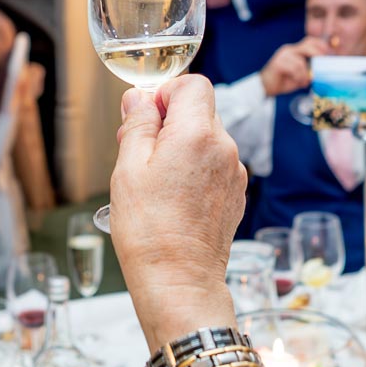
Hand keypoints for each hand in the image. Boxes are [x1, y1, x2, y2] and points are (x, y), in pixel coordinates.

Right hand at [108, 76, 244, 351]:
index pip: (194, 83)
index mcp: (198, 133)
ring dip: (183, 148)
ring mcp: (235, 174)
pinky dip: (196, 171)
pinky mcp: (237, 196)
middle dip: (170, 122)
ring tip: (156, 182)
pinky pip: (216, 166)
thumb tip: (140, 98)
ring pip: (208, 140)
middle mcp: (226, 148)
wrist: (179, 282)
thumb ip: (138, 125)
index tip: (147, 115)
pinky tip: (174, 198)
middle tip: (140, 152)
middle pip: (201, 111)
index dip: (167, 92)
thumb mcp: (128, 168)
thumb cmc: (150, 230)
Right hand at [259, 37, 327, 96]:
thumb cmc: (283, 80)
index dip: (322, 45)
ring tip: (304, 83)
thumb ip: (310, 70)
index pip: (310, 40)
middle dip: (318, 55)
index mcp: (295, 50)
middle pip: (308, 46)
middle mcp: (289, 50)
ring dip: (305, 75)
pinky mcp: (278, 63)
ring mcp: (283, 56)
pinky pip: (294, 69)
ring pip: (301, 61)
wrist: (265, 87)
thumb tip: (324, 71)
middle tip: (323, 65)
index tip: (330, 55)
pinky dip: (299, 77)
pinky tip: (298, 83)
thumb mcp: (300, 74)